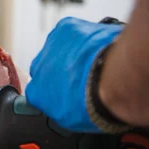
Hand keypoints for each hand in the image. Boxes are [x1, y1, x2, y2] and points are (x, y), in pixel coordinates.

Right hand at [25, 17, 123, 131]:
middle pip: (46, 67)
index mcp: (36, 92)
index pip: (39, 91)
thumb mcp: (73, 119)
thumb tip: (67, 105)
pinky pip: (72, 32)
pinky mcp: (65, 28)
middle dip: (61, 71)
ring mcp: (50, 45)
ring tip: (95, 62)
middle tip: (84, 77)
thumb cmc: (96, 101)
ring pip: (59, 49)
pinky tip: (97, 47)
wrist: (112, 78)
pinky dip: (83, 37)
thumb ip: (60, 109)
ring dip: (72, 54)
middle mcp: (38, 67)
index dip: (55, 91)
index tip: (69, 93)